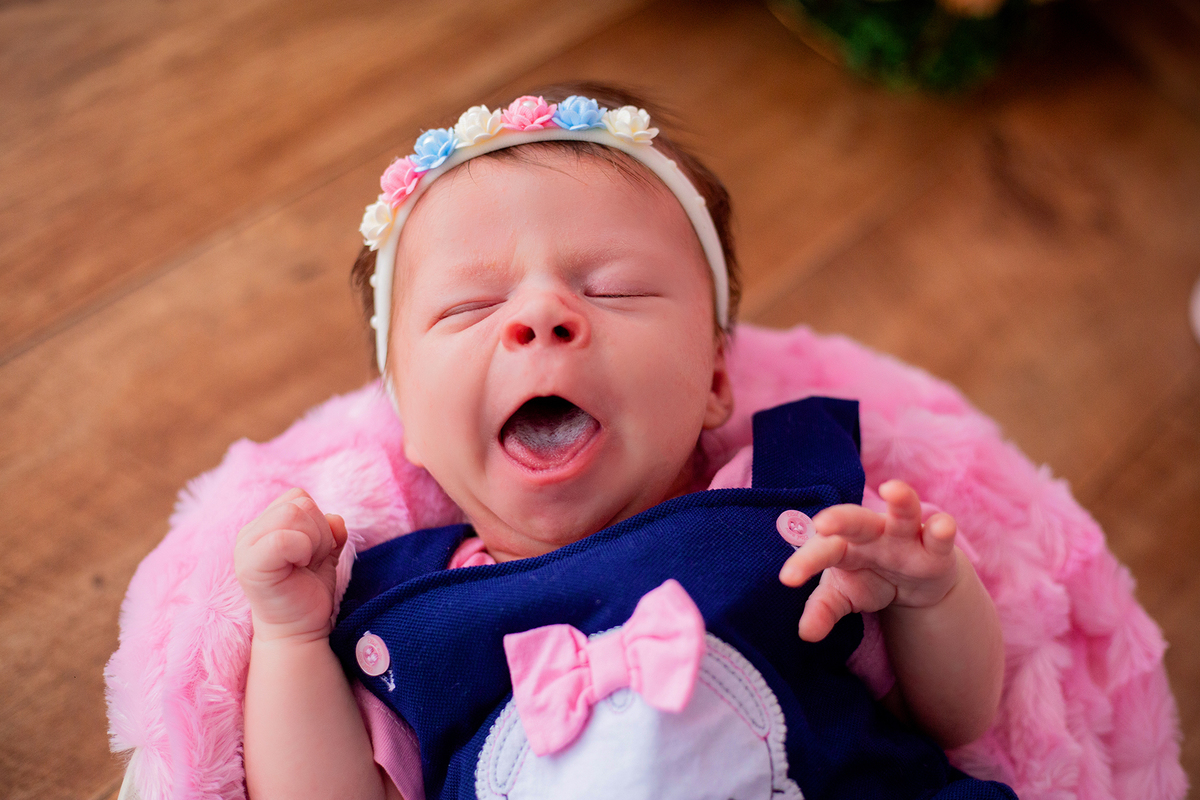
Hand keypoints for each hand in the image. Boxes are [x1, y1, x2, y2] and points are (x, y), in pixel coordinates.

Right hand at [234, 488, 347, 642]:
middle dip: (319, 533)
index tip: (313, 552)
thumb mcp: (325, 552)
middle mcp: (249, 532)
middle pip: (299, 504)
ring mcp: (245, 548)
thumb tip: (335, 519)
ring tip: (303, 565)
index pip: (299, 497)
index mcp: (264, 524)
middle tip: (309, 562)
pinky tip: (299, 568)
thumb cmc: (308, 590)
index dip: (317, 522)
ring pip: (293, 515)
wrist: (298, 630)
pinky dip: (302, 550)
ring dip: (313, 542)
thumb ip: (330, 529)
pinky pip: (284, 538)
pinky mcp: (249, 566)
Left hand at [779, 480, 959, 641]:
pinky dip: (942, 529)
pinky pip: (940, 534)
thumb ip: (823, 610)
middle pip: (855, 520)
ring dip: (900, 500)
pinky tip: (941, 526)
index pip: (821, 551)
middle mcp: (872, 534)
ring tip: (892, 489)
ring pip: (903, 513)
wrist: (913, 583)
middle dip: (840, 518)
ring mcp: (906, 537)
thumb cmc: (867, 579)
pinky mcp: (936, 548)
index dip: (804, 563)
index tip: (787, 578)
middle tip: (822, 523)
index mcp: (843, 545)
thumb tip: (805, 634)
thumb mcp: (843, 596)